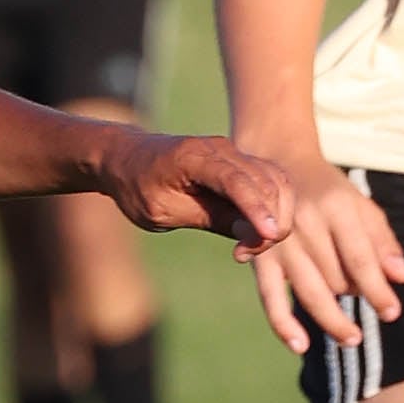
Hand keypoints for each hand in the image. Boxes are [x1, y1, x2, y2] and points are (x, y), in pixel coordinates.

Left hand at [96, 130, 289, 251]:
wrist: (128, 159)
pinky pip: (270, 182)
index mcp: (193, 157)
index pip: (236, 181)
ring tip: (248, 248)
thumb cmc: (138, 187)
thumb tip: (252, 231)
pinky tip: (253, 233)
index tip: (268, 236)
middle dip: (269, 222)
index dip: (256, 209)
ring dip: (274, 217)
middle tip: (245, 254)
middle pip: (265, 182)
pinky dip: (272, 208)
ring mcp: (233, 153)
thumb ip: (208, 217)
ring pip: (275, 182)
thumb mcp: (163, 210)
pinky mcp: (240, 163)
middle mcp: (220, 149)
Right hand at [246, 155, 403, 355]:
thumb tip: (403, 278)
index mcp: (335, 206)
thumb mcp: (359, 206)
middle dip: (356, 296)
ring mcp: (279, 240)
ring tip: (351, 338)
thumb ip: (382, 241)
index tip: (392, 312)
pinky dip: (283, 323)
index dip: (378, 289)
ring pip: (309, 290)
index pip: (360, 258)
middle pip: (336, 277)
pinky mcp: (258, 255)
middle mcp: (305, 222)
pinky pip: (270, 296)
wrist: (275, 165)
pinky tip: (300, 345)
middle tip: (374, 314)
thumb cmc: (327, 192)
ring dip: (331, 318)